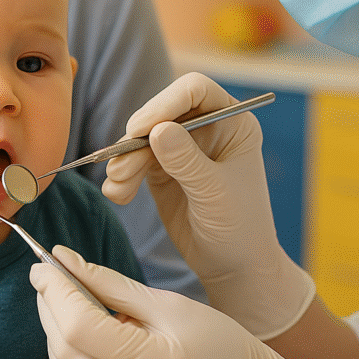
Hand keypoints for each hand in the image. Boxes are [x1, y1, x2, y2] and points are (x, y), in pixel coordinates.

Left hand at [31, 246, 341, 358]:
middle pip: (65, 349)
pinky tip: (76, 332)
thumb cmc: (216, 343)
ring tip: (60, 300)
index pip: (81, 326)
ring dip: (53, 332)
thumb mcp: (167, 304)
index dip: (55, 292)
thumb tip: (63, 259)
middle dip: (49, 308)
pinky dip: (68, 356)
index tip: (43, 264)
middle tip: (46, 276)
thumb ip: (110, 284)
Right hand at [103, 72, 313, 338]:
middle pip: (160, 111)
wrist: (234, 268)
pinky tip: (118, 195)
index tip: (141, 129)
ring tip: (119, 190)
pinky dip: (121, 176)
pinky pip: (132, 161)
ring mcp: (182, 148)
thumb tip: (157, 129)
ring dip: (124, 161)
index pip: (195, 91)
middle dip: (136, 139)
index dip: (165, 103)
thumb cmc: (240, 229)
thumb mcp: (215, 194)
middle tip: (121, 168)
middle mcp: (206, 127)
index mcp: (233, 122)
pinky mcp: (161, 169)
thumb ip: (187, 161)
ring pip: (141, 138)